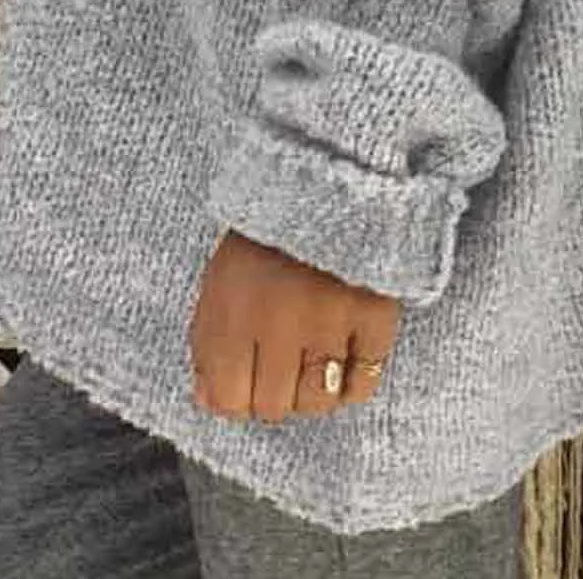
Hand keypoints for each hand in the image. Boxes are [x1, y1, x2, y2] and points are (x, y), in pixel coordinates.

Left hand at [189, 230, 400, 422]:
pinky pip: (364, 382)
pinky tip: (346, 361)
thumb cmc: (267, 234)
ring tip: (315, 363)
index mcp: (232, 308)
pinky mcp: (374, 315)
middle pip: (275, 405)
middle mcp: (278, 322)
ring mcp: (329, 321)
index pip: (227, 398)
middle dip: (275, 394)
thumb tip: (208, 400)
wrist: (328, 176)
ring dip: (315, 392)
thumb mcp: (221, 275)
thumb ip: (208, 339)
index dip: (236, 400)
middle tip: (283, 367)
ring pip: (319, 400)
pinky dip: (354, 383)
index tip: (247, 382)